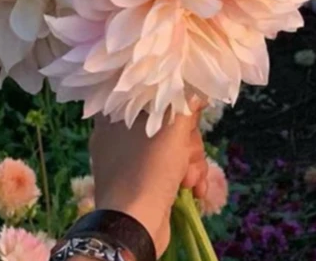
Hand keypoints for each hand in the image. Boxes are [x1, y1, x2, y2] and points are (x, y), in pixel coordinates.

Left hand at [90, 109, 207, 256]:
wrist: (133, 226)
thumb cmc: (149, 167)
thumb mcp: (174, 126)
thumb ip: (188, 101)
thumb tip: (199, 91)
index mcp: (116, 114)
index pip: (152, 96)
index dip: (176, 105)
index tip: (189, 115)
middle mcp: (118, 136)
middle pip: (169, 124)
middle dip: (188, 143)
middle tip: (187, 156)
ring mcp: (129, 162)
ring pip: (174, 148)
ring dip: (191, 164)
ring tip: (190, 180)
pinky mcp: (139, 184)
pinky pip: (168, 169)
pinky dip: (184, 178)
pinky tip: (194, 189)